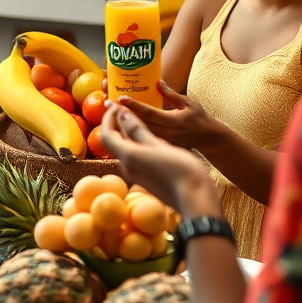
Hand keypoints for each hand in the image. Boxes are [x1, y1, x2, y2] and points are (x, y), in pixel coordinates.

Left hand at [99, 103, 219, 217]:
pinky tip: (148, 137)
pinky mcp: (144, 178)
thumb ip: (138, 130)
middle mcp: (127, 167)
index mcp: (129, 156)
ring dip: (126, 132)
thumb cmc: (180, 168)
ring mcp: (135, 175)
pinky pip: (134, 156)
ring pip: (125, 148)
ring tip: (137, 118)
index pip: (106, 134)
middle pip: (114, 141)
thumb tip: (121, 114)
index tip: (116, 104)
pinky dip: (135, 143)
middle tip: (124, 107)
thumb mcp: (159, 144)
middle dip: (116, 123)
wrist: (195, 198)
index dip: (108, 117)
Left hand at [114, 81, 221, 150]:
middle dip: (121, 112)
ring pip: (136, 132)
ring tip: (109, 108)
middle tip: (107, 101)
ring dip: (121, 120)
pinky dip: (127, 129)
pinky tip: (117, 120)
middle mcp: (164, 133)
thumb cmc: (200, 119)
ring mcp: (160, 142)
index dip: (134, 106)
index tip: (121, 98)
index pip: (150, 114)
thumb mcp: (189, 104)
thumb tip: (158, 81)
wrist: (208, 140)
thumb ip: (172, 95)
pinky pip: (140, 138)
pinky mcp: (158, 146)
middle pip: (138, 123)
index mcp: (173, 122)